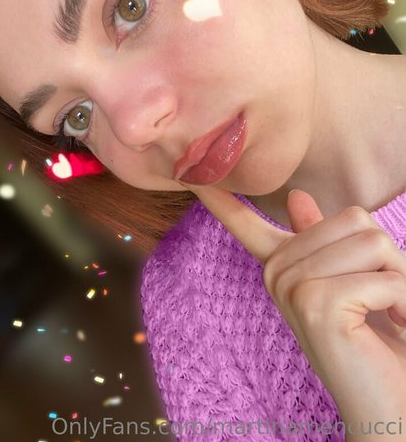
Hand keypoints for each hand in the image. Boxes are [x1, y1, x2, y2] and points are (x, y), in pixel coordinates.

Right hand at [181, 184, 405, 435]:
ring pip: (372, 242)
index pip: (245, 223)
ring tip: (390, 312)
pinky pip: (383, 277)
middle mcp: (277, 273)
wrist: (390, 402)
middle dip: (389, 257)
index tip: (194, 177)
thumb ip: (325, 239)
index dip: (222, 198)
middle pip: (355, 219)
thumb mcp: (353, 277)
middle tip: (384, 297)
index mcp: (282, 265)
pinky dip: (403, 301)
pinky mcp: (314, 304)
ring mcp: (290, 287)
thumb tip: (296, 195)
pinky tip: (394, 324)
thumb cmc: (380, 338)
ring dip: (400, 279)